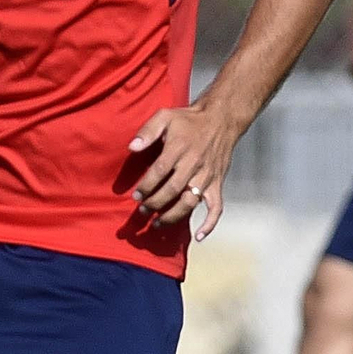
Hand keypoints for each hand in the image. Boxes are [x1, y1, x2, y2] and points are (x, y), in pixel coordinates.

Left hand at [127, 103, 239, 237]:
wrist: (221, 120)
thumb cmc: (188, 120)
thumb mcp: (164, 116)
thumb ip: (147, 131)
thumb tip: (131, 147)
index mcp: (179, 148)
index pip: (159, 171)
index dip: (146, 186)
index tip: (135, 196)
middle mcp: (194, 164)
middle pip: (172, 190)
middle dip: (154, 204)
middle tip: (141, 211)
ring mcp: (207, 176)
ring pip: (190, 202)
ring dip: (172, 216)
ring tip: (156, 224)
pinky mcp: (218, 183)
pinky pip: (217, 207)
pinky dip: (210, 224)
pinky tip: (199, 237)